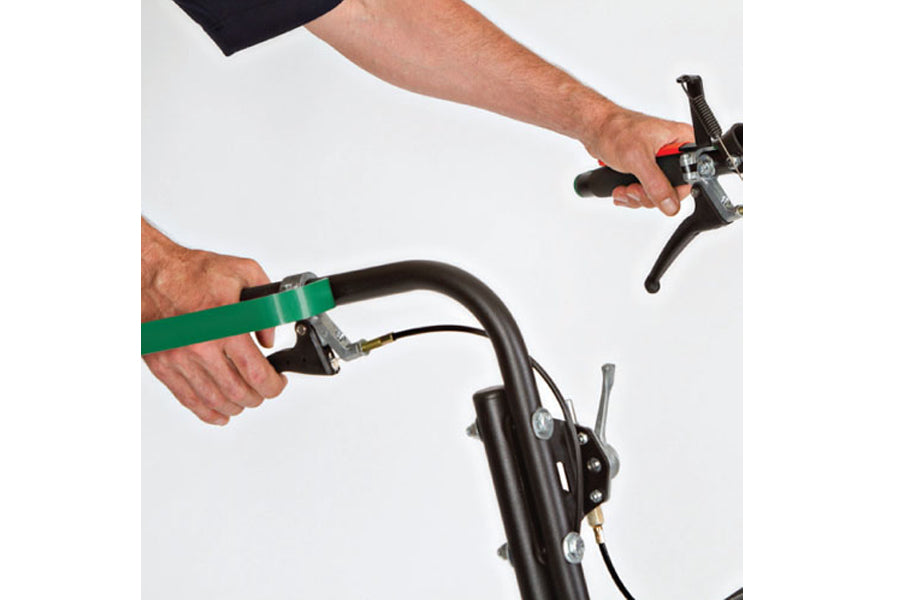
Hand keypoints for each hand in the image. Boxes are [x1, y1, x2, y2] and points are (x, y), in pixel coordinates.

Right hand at [142, 219, 286, 424]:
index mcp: (224, 325)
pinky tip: (220, 413)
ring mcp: (180, 360)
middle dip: (258, 396)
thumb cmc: (191, 272)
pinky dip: (208, 412)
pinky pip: (188, 400)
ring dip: (236, 406)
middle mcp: (201, 347)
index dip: (274, 385)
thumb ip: (266, 304)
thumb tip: (269, 337)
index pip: (256, 373)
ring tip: (245, 399)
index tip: (278, 382)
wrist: (147, 274)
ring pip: (215, 401)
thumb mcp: (242, 273)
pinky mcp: (163, 366)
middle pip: (238, 393)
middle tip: (264, 390)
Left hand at [582, 105, 693, 215]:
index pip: (691, 177)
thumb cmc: (616, 130)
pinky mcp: (646, 169)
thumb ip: (656, 185)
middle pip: (673, 190)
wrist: (595, 128)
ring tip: (623, 189)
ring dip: (636, 197)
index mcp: (681, 141)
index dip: (674, 191)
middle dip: (648, 195)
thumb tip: (670, 205)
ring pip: (657, 195)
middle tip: (633, 189)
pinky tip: (620, 190)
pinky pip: (645, 192)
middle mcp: (674, 152)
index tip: (655, 192)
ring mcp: (660, 162)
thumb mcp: (638, 159)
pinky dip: (631, 195)